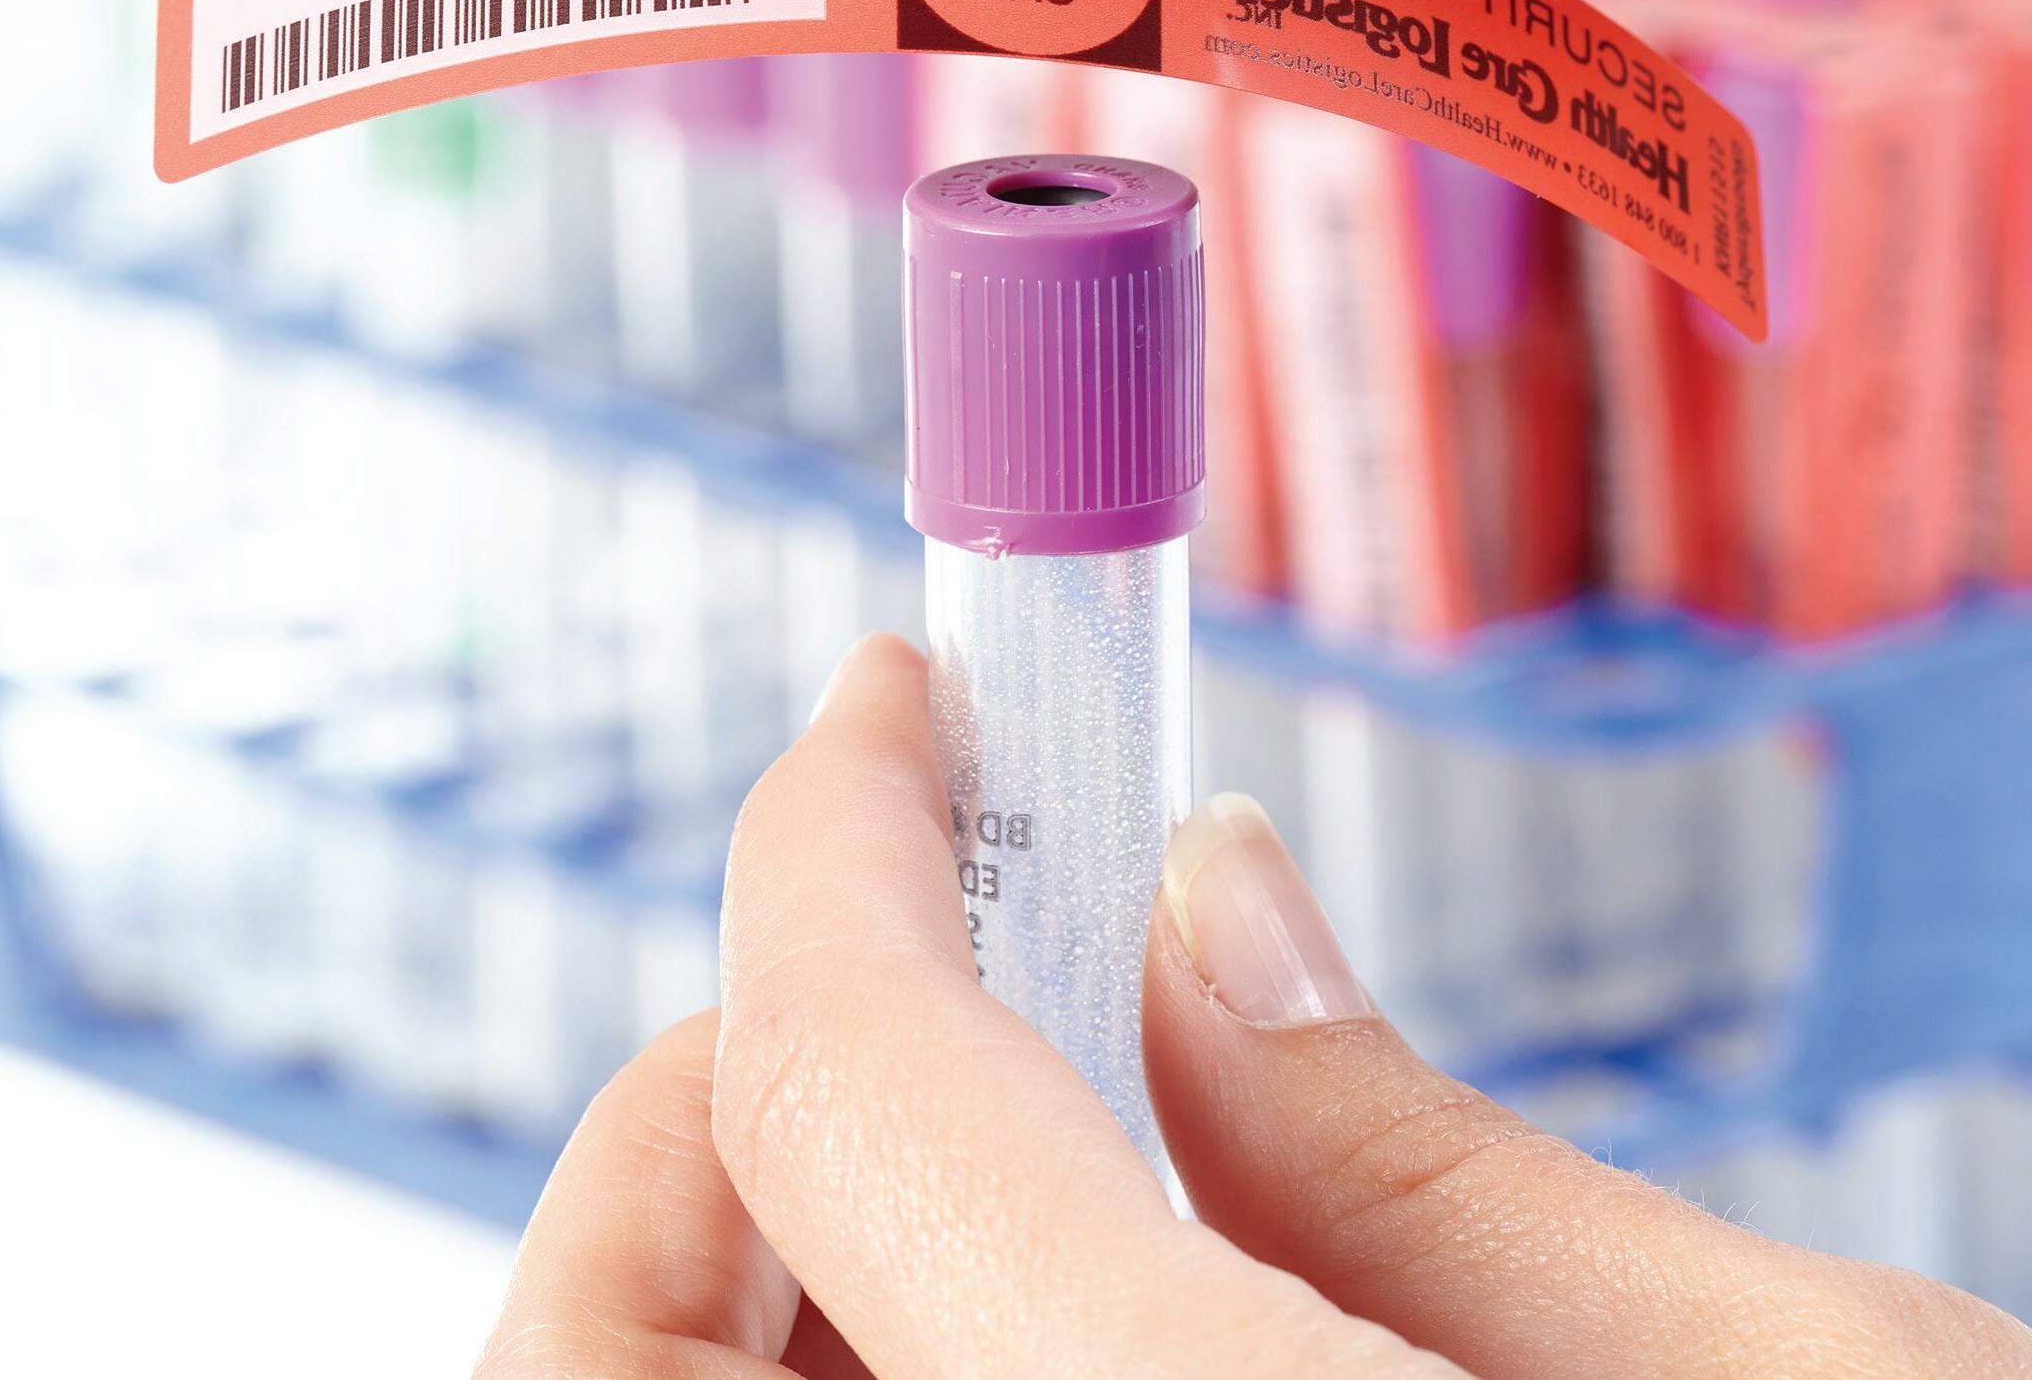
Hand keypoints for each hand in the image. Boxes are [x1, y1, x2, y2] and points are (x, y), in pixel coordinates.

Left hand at [477, 636, 2031, 1377]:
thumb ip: (1423, 1171)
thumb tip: (1208, 926)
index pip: (834, 1086)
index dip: (830, 849)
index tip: (888, 717)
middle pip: (608, 1365)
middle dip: (725, 1113)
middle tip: (911, 974)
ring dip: (774, 1292)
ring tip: (1007, 1163)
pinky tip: (1041, 1341)